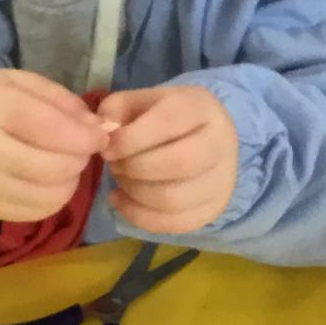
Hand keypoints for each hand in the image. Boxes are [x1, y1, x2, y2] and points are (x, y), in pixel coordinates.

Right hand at [0, 68, 106, 222]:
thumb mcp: (22, 83)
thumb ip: (64, 102)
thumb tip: (101, 130)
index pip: (53, 130)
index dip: (87, 136)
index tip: (100, 134)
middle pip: (57, 167)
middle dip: (80, 157)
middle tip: (79, 146)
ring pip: (54, 194)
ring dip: (71, 178)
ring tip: (63, 160)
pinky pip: (43, 211)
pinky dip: (56, 195)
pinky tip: (49, 178)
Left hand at [99, 85, 239, 235]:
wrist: (205, 138)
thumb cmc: (165, 118)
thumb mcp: (140, 102)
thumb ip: (115, 110)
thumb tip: (104, 133)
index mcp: (201, 107)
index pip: (167, 122)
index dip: (130, 139)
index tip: (107, 149)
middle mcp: (221, 143)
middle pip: (176, 163)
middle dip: (133, 168)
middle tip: (116, 166)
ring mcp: (222, 180)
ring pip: (173, 199)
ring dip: (134, 193)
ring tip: (121, 181)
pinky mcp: (213, 208)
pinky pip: (174, 223)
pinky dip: (139, 216)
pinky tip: (122, 201)